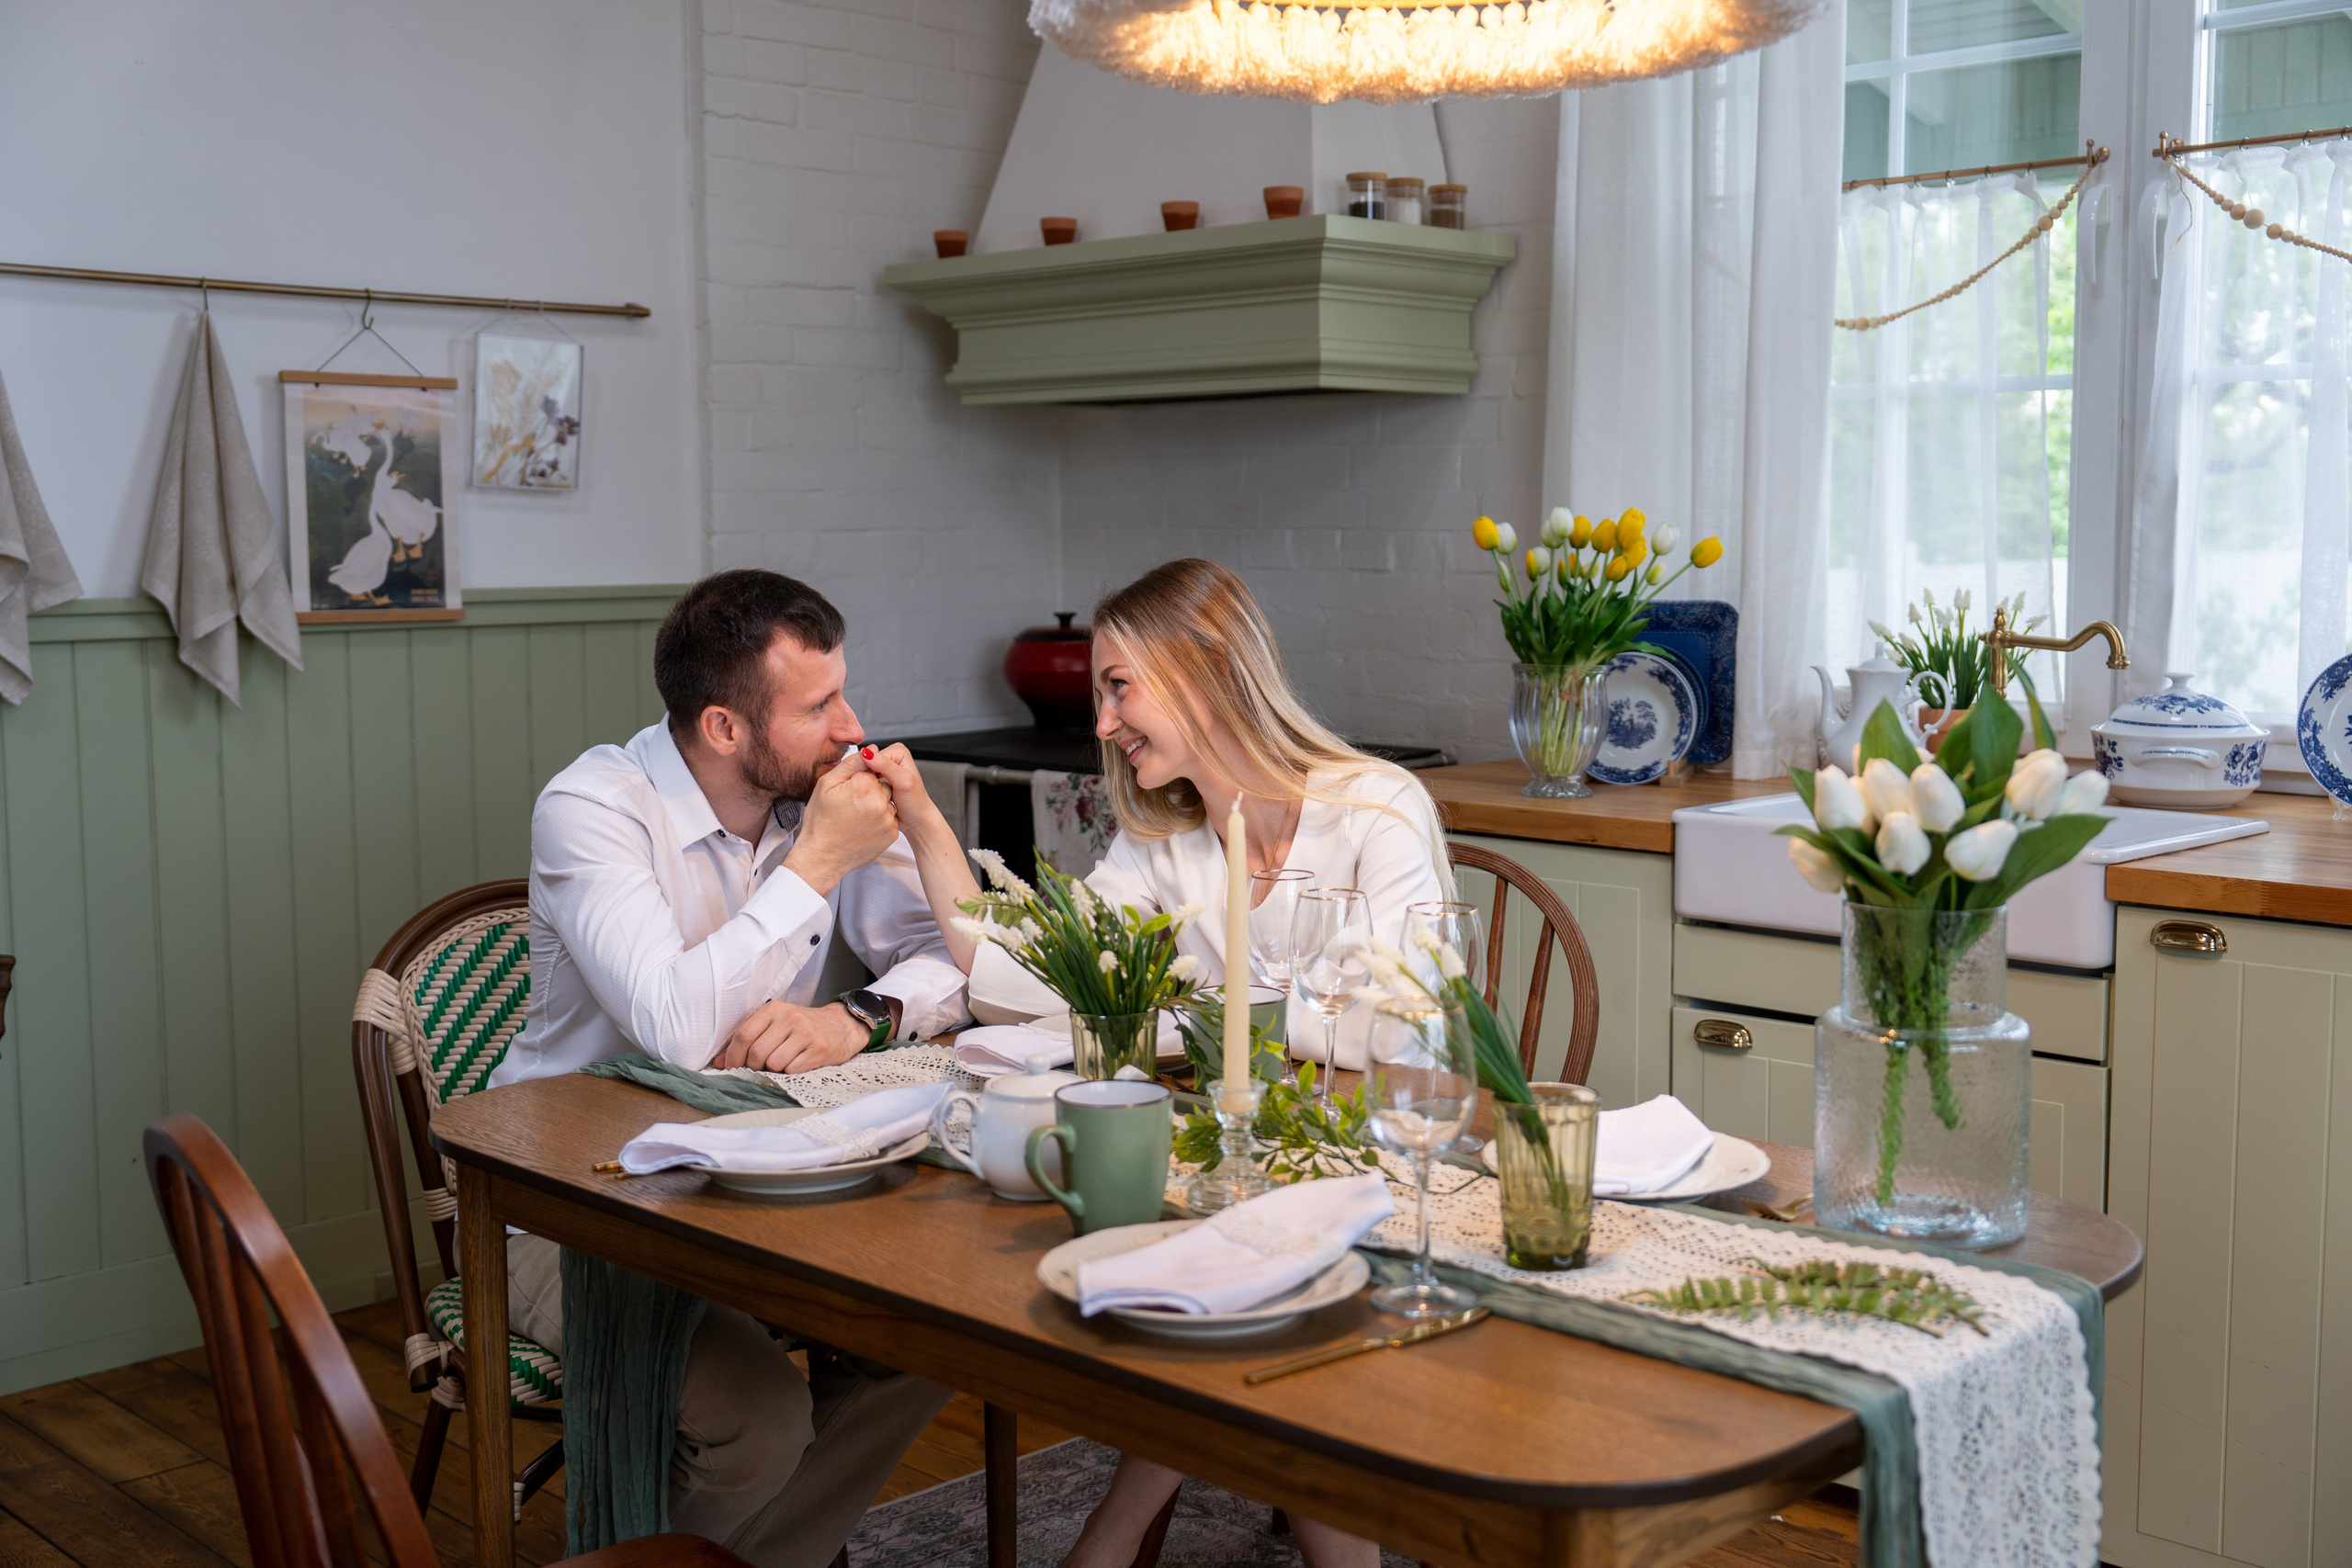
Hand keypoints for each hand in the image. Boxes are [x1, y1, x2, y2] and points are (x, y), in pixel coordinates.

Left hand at [714, 1000, 872, 1073]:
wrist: (841, 1026)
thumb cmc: (803, 1027)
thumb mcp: (776, 1024)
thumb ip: (749, 1039)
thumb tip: (719, 1062)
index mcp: (774, 1009)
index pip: (743, 1035)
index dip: (733, 1056)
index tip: (731, 1067)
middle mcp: (790, 1018)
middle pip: (756, 1053)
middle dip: (753, 1067)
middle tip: (759, 1068)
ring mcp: (806, 1033)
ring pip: (773, 1064)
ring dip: (773, 1070)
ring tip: (782, 1063)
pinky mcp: (819, 1049)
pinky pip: (792, 1070)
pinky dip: (790, 1072)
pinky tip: (797, 1064)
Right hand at [785, 752, 898, 894]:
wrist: (822, 857)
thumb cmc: (820, 822)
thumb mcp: (827, 785)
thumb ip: (852, 764)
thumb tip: (871, 750)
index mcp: (864, 785)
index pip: (872, 769)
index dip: (859, 779)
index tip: (848, 792)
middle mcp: (880, 801)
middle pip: (882, 785)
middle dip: (869, 791)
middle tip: (850, 806)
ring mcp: (888, 819)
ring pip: (887, 802)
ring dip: (875, 806)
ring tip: (855, 818)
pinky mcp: (892, 834)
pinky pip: (890, 819)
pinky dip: (879, 821)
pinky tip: (862, 827)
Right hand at [858, 744, 951, 847]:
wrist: (916, 820)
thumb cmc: (915, 802)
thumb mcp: (903, 782)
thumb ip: (886, 766)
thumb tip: (867, 753)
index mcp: (898, 751)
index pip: (872, 754)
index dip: (867, 768)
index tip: (868, 782)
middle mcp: (890, 758)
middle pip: (867, 763)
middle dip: (867, 777)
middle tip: (871, 791)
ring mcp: (883, 770)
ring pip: (864, 773)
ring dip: (865, 784)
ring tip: (872, 795)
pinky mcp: (878, 781)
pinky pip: (864, 783)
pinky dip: (865, 790)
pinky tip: (870, 797)